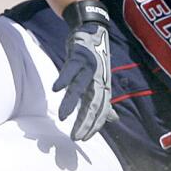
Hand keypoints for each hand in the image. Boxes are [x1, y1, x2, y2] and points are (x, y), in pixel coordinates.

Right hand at [54, 1, 116, 139]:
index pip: (101, 110)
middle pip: (93, 103)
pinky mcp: (79, 56)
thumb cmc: (96, 59)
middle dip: (86, 121)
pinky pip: (71, 69)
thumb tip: (113, 119)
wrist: (93, 30)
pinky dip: (64, 78)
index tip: (84, 140)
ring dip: (71, 103)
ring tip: (62, 117)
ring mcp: (89, 67)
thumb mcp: (102, 80)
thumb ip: (105, 101)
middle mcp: (98, 79)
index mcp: (103, 87)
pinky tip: (56, 89)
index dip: (94, 125)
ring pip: (80, 88)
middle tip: (75, 137)